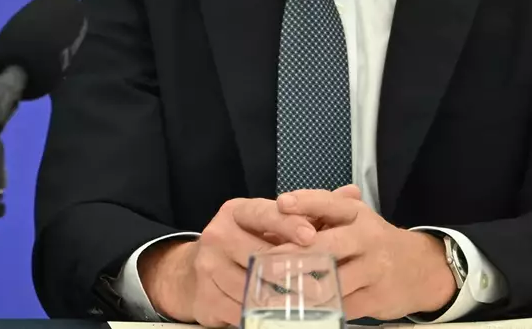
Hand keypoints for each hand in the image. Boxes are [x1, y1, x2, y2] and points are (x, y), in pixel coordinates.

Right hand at [140, 198, 318, 326]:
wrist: (191, 271)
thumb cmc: (241, 246)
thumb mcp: (262, 227)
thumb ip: (293, 223)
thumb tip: (340, 214)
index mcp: (236, 213)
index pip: (262, 214)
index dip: (287, 224)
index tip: (310, 236)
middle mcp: (217, 235)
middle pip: (259, 255)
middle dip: (292, 272)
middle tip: (321, 287)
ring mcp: (209, 266)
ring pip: (252, 287)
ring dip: (281, 301)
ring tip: (307, 307)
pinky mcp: (206, 295)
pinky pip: (241, 310)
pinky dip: (264, 317)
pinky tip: (280, 318)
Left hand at [275, 188, 455, 319]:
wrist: (423, 269)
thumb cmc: (372, 240)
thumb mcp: (352, 219)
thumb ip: (320, 213)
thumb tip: (280, 208)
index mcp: (356, 215)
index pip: (329, 203)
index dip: (304, 203)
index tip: (280, 204)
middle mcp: (368, 239)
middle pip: (327, 246)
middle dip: (293, 255)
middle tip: (263, 262)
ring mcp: (375, 270)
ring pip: (332, 281)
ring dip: (301, 288)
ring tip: (271, 291)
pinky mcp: (377, 299)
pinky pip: (342, 306)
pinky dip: (319, 309)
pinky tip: (299, 310)